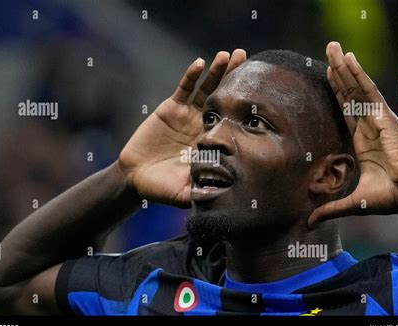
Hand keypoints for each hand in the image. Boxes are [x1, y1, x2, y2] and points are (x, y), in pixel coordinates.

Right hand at [118, 49, 246, 206]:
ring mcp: (188, 115)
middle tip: (247, 59)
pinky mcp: (170, 109)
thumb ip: (202, 192)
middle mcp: (204, 125)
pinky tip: (199, 64)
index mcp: (214, 143)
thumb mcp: (185, 193)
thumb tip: (224, 197)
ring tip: (227, 55)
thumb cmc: (162, 188)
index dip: (245, 106)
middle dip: (235, 79)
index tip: (261, 92)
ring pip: (205, 89)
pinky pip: (183, 89)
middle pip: (224, 98)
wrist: (136, 178)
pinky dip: (190, 76)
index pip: (233, 120)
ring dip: (216, 72)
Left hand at [308, 42, 397, 227]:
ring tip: (333, 47)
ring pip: (355, 87)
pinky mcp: (383, 116)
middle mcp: (368, 125)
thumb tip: (308, 224)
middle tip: (327, 51)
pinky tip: (348, 58)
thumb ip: (329, 209)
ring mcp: (376, 118)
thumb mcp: (351, 201)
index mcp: (361, 140)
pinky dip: (358, 74)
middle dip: (337, 73)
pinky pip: (367, 91)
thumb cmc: (386, 197)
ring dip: (343, 67)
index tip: (326, 77)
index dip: (335, 93)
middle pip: (348, 93)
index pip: (344, 110)